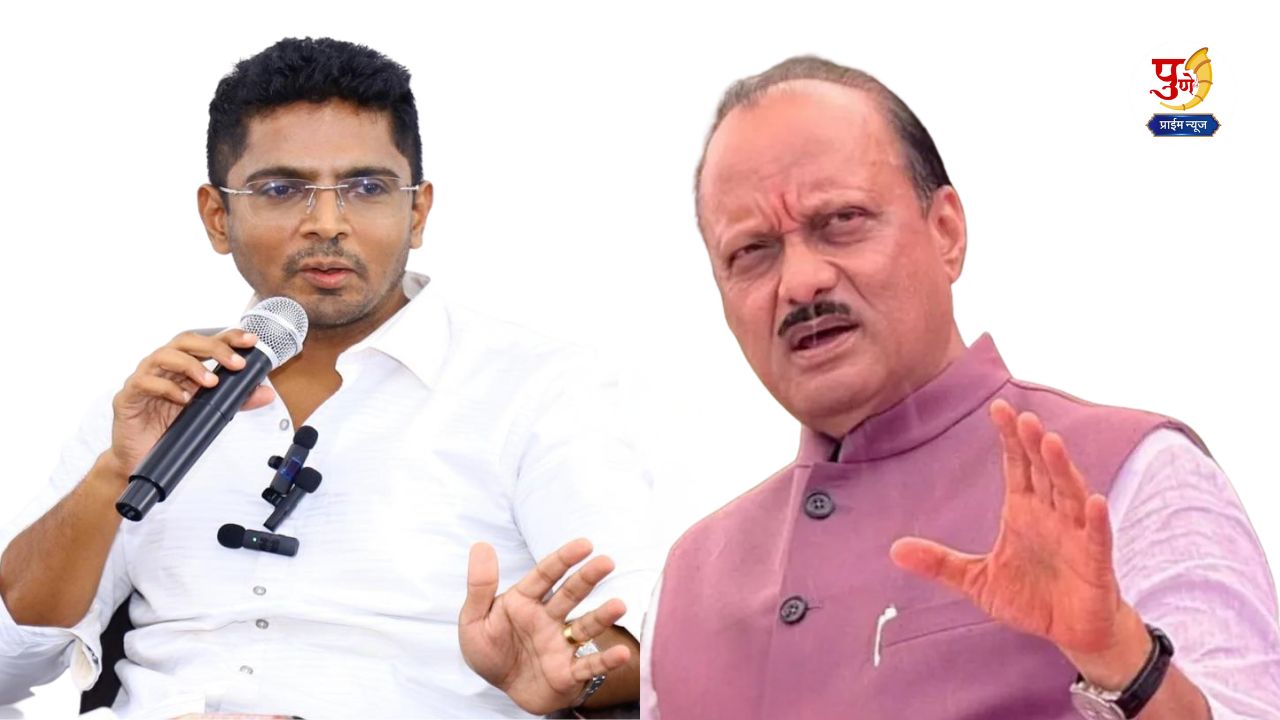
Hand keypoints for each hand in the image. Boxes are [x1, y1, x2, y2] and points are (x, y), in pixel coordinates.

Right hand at [107, 329, 274, 476]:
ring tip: (212, 382)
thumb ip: (236, 400)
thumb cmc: (171, 427)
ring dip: (192, 366)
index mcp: (183, 364)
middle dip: (214, 348)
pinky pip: (145, 383)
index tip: (251, 340)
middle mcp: (162, 365)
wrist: (140, 455)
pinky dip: (167, 388)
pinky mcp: (128, 396)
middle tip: (237, 363)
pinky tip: (184, 399)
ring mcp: (144, 378)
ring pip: (163, 356)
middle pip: (185, 341)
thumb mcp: (210, 411)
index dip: (228, 337)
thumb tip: (266, 393)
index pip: (205, 341)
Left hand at [458, 538, 630, 714]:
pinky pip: (588, 666)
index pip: (545, 575)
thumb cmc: (490, 651)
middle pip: (570, 594)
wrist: (502, 690)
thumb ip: (480, 586)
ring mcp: (561, 644)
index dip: (564, 559)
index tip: (585, 544)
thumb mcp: (474, 620)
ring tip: (619, 606)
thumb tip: (482, 545)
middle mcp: (548, 618)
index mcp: (526, 601)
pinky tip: (622, 653)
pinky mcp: (568, 673)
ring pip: (585, 626)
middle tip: (606, 562)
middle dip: (588, 578)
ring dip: (602, 616)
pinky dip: (606, 661)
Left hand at [890, 399, 1134, 659]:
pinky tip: (1094, 500)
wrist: (1071, 632)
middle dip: (1034, 444)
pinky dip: (1096, 520)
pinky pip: (1097, 538)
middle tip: (1024, 417)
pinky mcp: (1095, 562)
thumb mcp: (976, 580)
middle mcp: (1050, 515)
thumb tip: (894, 549)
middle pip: (1043, 471)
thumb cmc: (1029, 598)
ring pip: (1070, 494)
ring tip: (1052, 442)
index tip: (999, 408)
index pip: (1017, 466)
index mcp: (1023, 511)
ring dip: (1062, 469)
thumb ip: (940, 562)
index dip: (1010, 438)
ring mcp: (1076, 536)